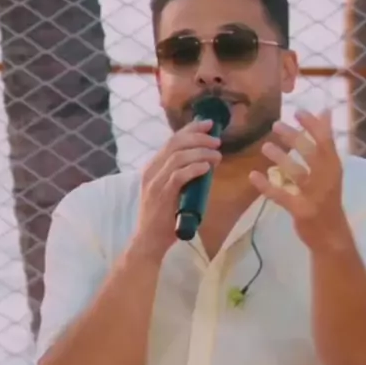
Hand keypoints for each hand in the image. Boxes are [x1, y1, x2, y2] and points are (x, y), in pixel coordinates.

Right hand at [135, 119, 221, 258]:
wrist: (149, 240)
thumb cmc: (163, 217)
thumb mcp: (171, 190)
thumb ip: (182, 176)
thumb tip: (205, 163)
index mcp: (153, 167)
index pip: (172, 140)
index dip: (191, 129)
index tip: (209, 124)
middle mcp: (151, 170)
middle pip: (175, 143)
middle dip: (199, 137)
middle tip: (217, 140)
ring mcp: (155, 182)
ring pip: (178, 156)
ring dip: (201, 152)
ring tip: (217, 156)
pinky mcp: (161, 195)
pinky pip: (178, 175)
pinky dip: (194, 168)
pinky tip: (206, 167)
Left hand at [249, 108, 351, 252]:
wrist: (331, 236)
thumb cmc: (327, 199)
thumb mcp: (330, 170)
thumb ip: (324, 143)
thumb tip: (325, 112)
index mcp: (334, 167)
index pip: (326, 141)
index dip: (312, 125)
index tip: (298, 111)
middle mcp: (327, 179)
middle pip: (311, 154)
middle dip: (294, 138)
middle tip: (275, 125)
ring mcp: (315, 196)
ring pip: (297, 173)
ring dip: (280, 158)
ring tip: (265, 147)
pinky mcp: (301, 210)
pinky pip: (282, 195)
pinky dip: (266, 186)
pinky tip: (253, 175)